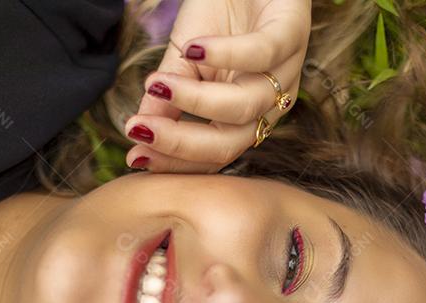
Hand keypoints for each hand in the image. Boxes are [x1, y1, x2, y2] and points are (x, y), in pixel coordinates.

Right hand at [125, 0, 310, 172]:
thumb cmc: (218, 19)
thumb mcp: (184, 62)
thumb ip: (167, 97)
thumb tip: (138, 134)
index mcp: (244, 119)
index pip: (212, 155)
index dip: (174, 161)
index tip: (133, 158)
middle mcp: (268, 106)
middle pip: (229, 143)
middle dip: (180, 143)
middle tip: (139, 130)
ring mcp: (285, 73)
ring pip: (244, 105)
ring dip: (195, 99)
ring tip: (157, 84)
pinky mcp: (291, 34)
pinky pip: (262, 54)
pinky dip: (226, 54)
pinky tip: (194, 48)